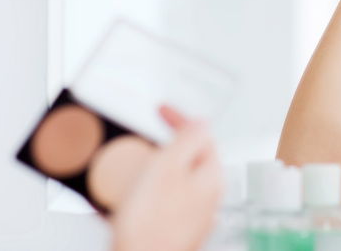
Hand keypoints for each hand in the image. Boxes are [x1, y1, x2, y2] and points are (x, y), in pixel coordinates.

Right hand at [111, 105, 222, 250]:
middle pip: (190, 159)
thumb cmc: (152, 225)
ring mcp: (192, 217)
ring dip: (154, 170)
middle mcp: (208, 199)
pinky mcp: (174, 231)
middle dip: (166, 145)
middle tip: (147, 138)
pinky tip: (128, 198)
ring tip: (133, 169)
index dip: (180, 118)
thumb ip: (188, 140)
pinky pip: (161, 202)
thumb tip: (202, 121)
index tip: (162, 110)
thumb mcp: (168, 167)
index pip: (203, 135)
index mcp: (212, 178)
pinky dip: (145, 193)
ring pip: (174, 182)